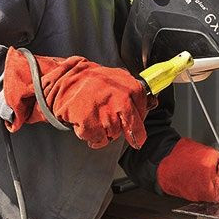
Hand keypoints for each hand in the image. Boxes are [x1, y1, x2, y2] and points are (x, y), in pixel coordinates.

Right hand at [4, 47, 149, 148]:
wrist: (64, 80)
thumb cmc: (92, 80)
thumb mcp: (118, 78)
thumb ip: (135, 92)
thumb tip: (153, 103)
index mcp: (132, 89)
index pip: (142, 115)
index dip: (137, 122)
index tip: (134, 127)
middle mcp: (122, 102)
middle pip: (131, 130)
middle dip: (129, 135)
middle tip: (124, 135)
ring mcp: (106, 115)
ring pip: (113, 136)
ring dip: (105, 132)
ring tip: (95, 118)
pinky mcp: (90, 125)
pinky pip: (97, 140)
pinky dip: (92, 137)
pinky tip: (86, 124)